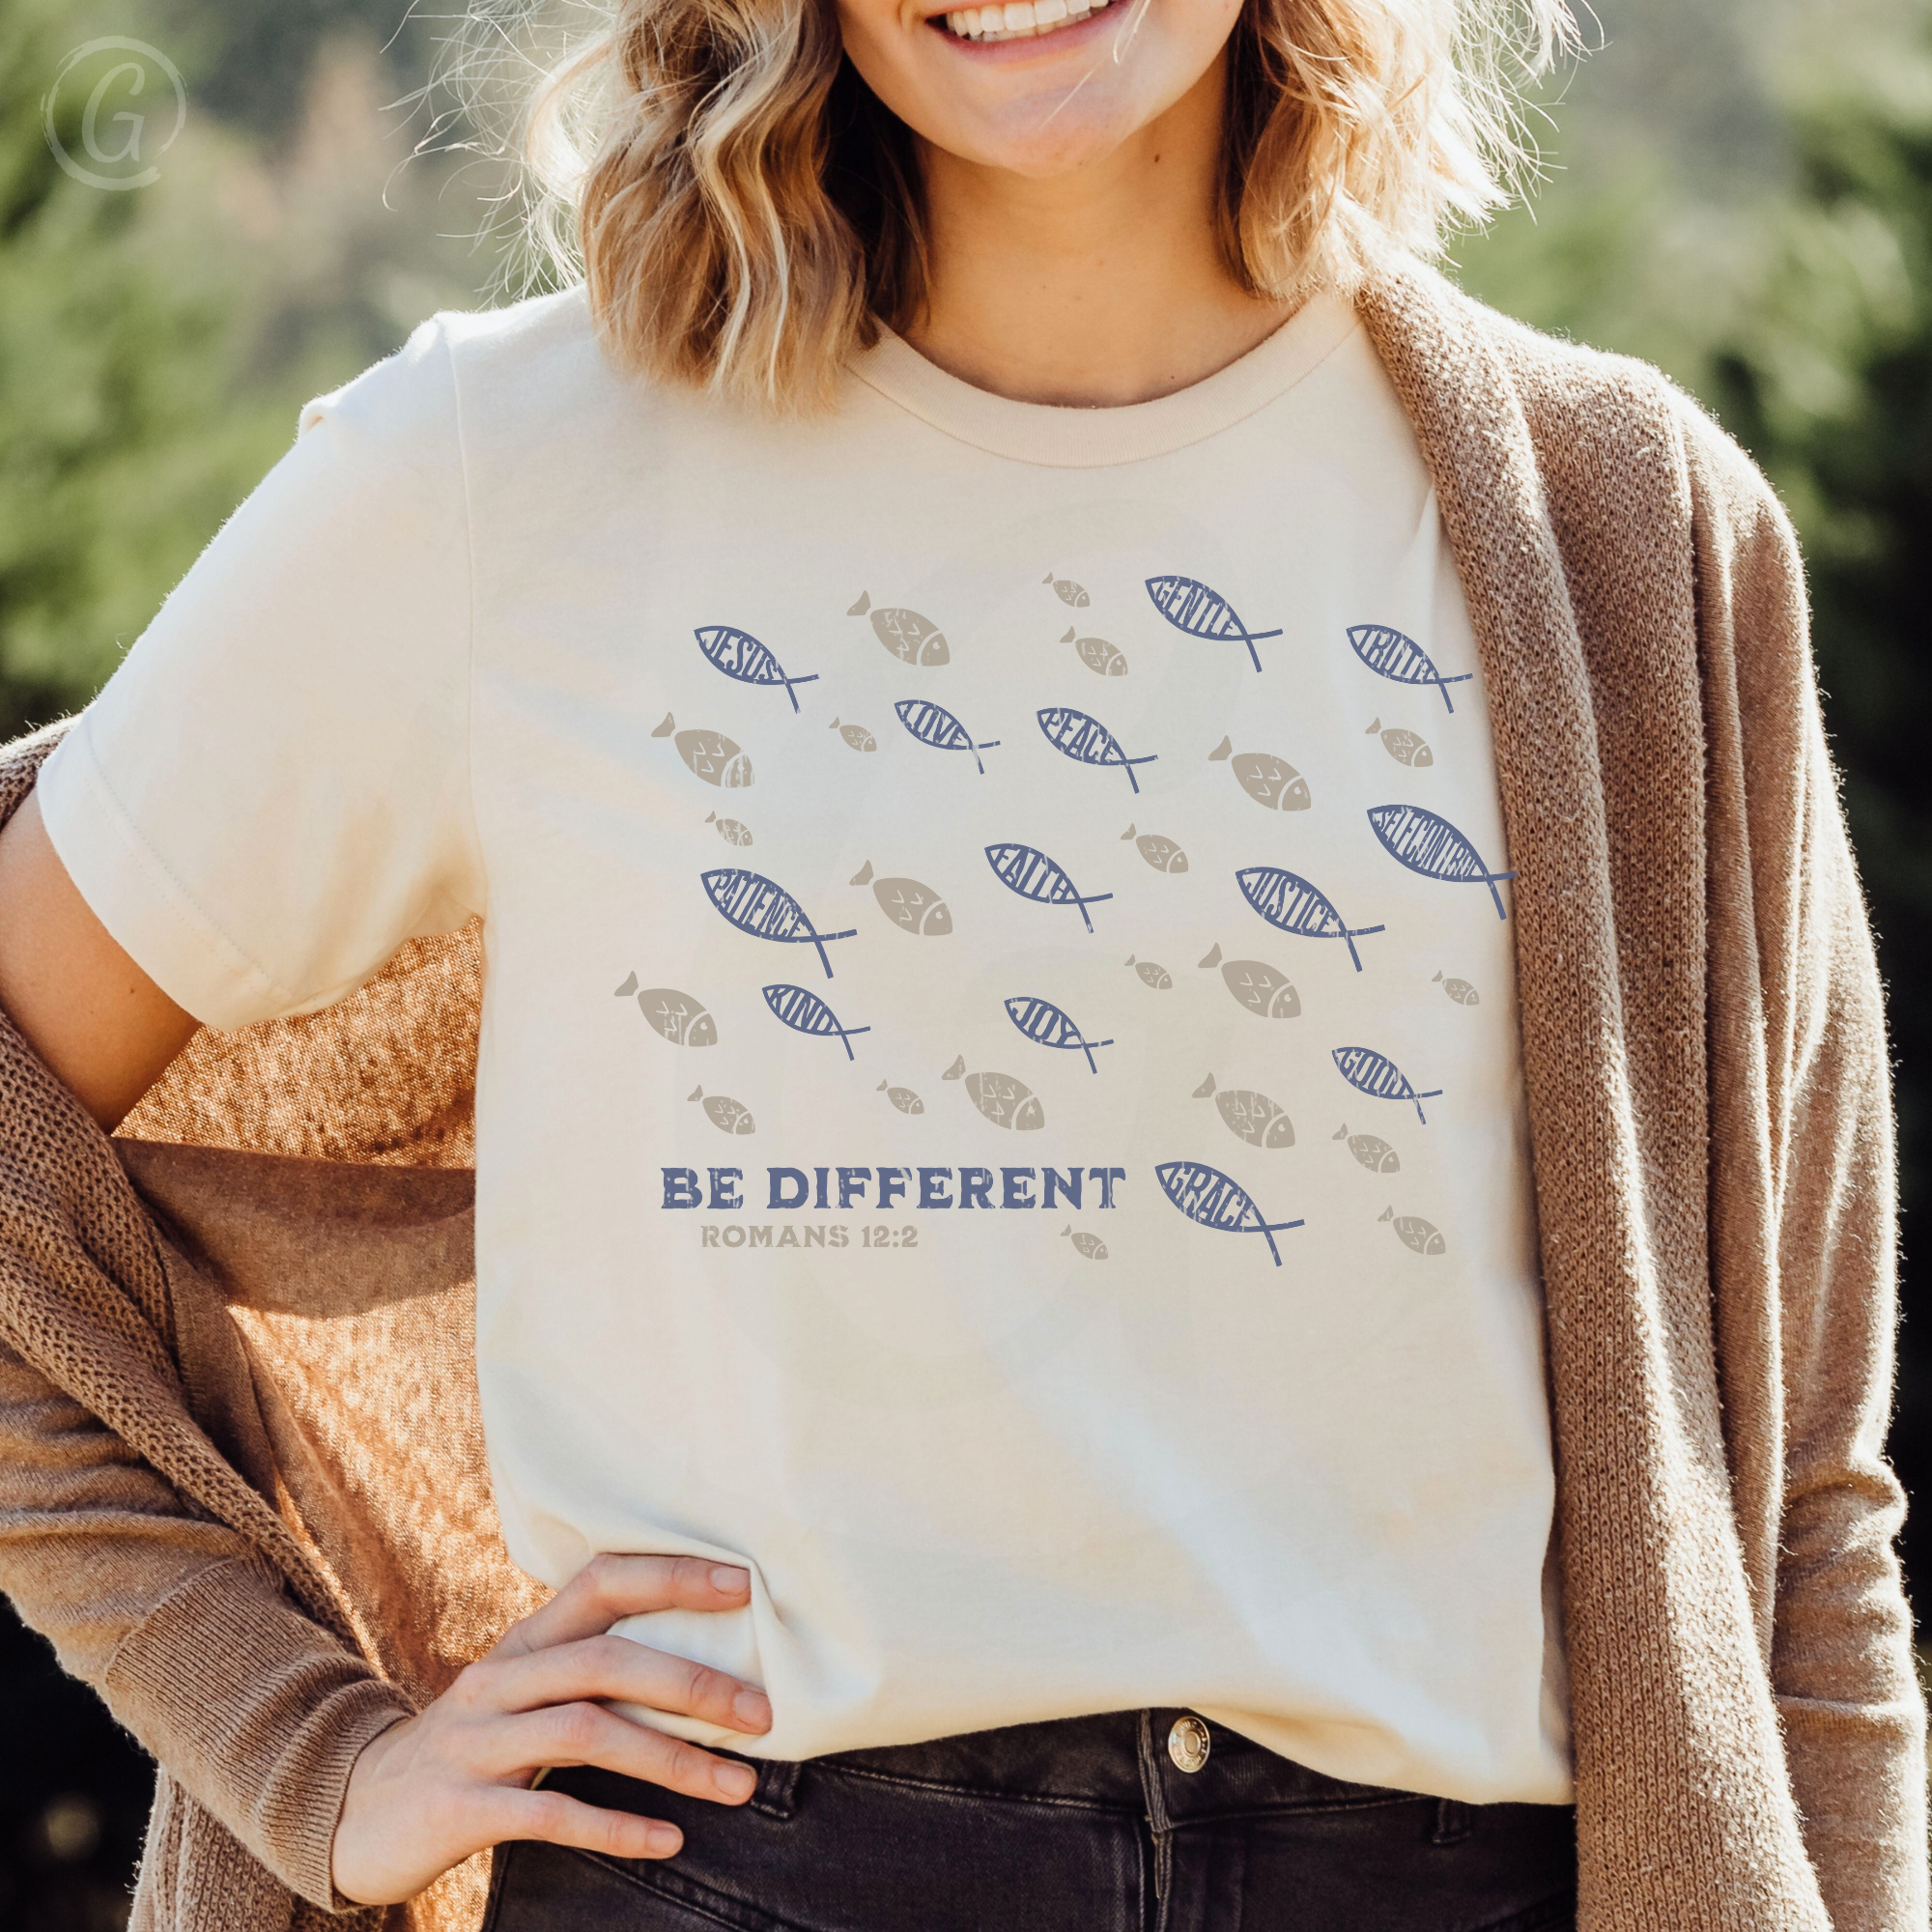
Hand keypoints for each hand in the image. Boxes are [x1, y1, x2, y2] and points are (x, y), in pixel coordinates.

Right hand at [330, 1554, 771, 1904]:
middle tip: (762, 1713)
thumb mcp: (520, 1695)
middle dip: (692, 1684)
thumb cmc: (470, 1750)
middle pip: (606, 1661)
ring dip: (673, 1759)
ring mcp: (476, 1742)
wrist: (349, 1812)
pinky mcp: (460, 1808)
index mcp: (523, 1642)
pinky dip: (615, 1826)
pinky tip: (669, 1840)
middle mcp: (500, 1679)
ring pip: (587, 1733)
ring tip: (740, 1784)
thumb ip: (589, 1674)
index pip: (602, 1582)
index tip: (743, 1585)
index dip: (672, 1577)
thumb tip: (705, 1670)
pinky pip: (549, 1813)